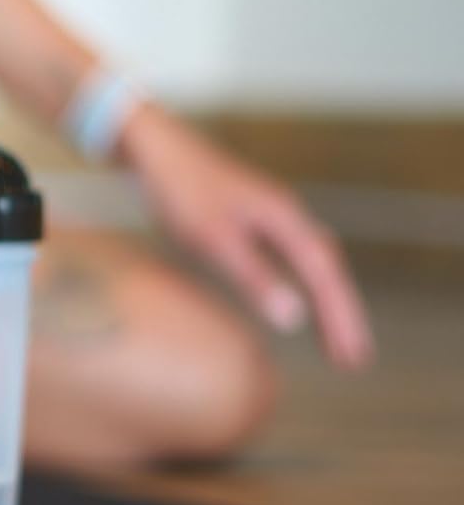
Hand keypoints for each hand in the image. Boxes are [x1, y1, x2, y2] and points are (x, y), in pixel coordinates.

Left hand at [119, 103, 373, 367]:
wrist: (151, 144)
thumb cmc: (178, 187)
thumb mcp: (212, 237)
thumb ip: (253, 275)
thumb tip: (295, 318)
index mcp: (283, 217)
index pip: (325, 274)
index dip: (341, 317)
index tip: (353, 358)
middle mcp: (284, 211)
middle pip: (326, 267)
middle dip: (342, 313)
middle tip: (354, 361)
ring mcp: (266, 210)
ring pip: (310, 259)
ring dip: (325, 299)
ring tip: (334, 340)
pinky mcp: (247, 212)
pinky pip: (290, 252)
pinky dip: (301, 279)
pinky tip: (294, 293)